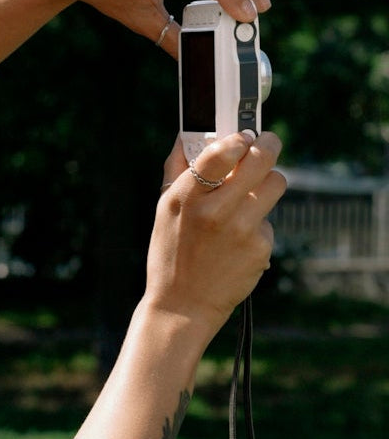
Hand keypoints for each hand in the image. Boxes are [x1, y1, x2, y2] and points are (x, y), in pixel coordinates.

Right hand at [144, 131, 286, 336]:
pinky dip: (258, 223)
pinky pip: (269, 219)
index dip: (237, 139)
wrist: (183, 304)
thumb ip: (177, 169)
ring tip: (252, 191)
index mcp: (185, 198)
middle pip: (260, 161)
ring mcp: (241, 230)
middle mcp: (214, 212)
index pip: (219, 154)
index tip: (243, 135)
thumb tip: (187, 134)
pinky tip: (239, 240)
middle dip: (268, 145)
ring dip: (267, 181)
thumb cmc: (171, 252)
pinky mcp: (260, 247)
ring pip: (274, 183)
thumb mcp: (164, 210)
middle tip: (267, 142)